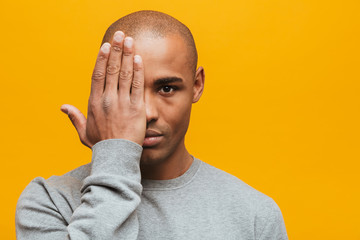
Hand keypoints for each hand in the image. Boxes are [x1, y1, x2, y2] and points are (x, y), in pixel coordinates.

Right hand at [60, 31, 145, 147]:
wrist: (117, 157)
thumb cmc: (101, 145)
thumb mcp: (84, 132)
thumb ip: (75, 118)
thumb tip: (63, 107)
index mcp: (94, 103)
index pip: (97, 75)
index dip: (102, 59)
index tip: (106, 46)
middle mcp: (107, 99)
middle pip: (111, 70)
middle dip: (116, 50)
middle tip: (120, 35)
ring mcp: (122, 103)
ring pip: (124, 74)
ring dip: (127, 56)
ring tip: (130, 41)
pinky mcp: (136, 108)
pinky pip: (137, 86)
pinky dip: (138, 72)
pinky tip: (139, 59)